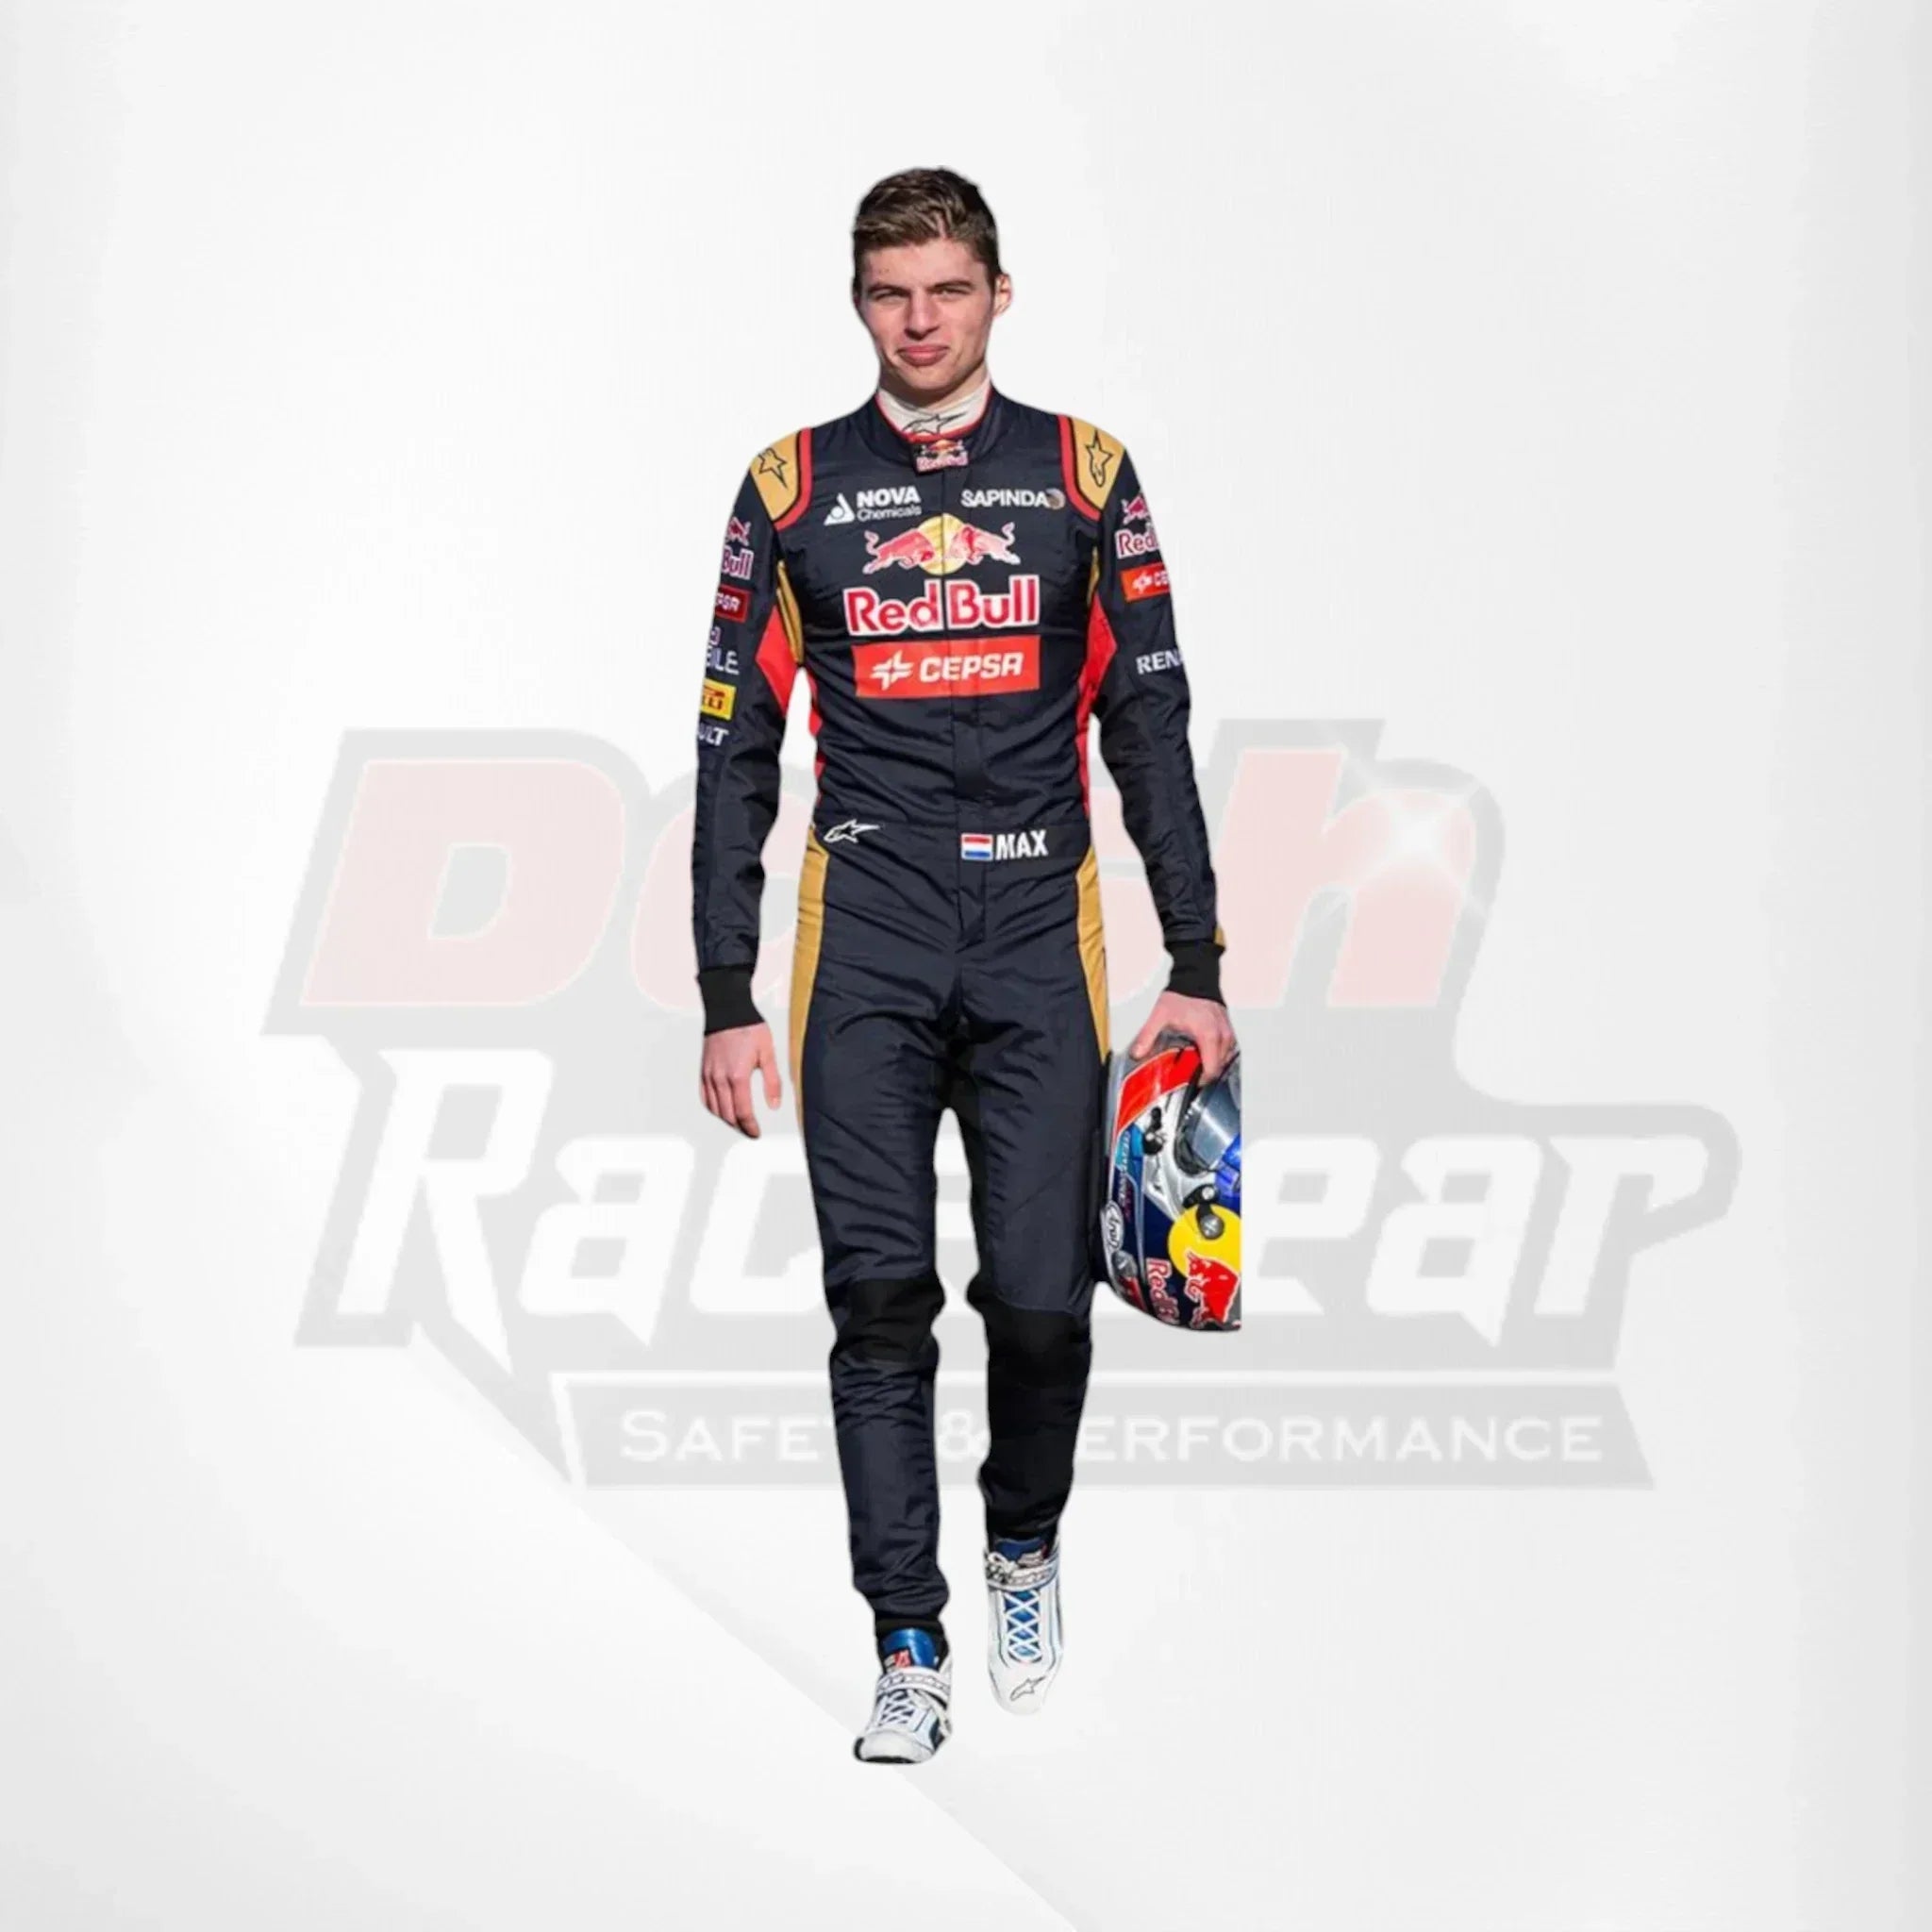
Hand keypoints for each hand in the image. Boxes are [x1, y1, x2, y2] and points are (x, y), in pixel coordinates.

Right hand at [700, 1022, 782, 1137]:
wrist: (727, 1010)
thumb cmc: (749, 1028)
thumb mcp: (768, 1054)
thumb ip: (772, 1082)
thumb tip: (774, 1105)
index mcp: (738, 1076)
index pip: (743, 1112)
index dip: (750, 1127)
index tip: (756, 1133)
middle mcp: (720, 1079)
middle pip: (727, 1115)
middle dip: (740, 1127)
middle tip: (750, 1131)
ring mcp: (709, 1075)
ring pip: (714, 1109)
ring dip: (727, 1120)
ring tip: (739, 1123)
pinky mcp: (703, 1071)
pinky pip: (704, 1097)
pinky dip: (713, 1108)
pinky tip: (721, 1110)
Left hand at [1127, 992, 1236, 1082]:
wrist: (1195, 977)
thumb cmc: (1182, 995)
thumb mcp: (1159, 1016)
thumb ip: (1147, 1036)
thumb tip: (1137, 1053)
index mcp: (1208, 1035)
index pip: (1211, 1069)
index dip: (1201, 1080)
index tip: (1189, 1083)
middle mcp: (1222, 1035)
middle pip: (1218, 1067)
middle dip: (1203, 1073)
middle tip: (1187, 1072)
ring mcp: (1228, 1032)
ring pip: (1224, 1060)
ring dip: (1210, 1064)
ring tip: (1192, 1061)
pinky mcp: (1228, 1029)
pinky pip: (1226, 1050)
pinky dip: (1215, 1054)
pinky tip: (1201, 1051)